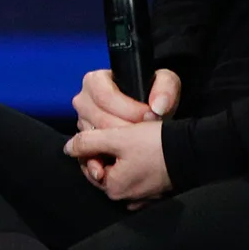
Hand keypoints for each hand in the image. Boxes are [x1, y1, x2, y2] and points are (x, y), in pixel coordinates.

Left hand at [65, 121, 172, 204]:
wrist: (194, 152)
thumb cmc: (156, 145)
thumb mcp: (117, 138)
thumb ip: (88, 142)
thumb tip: (68, 148)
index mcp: (112, 187)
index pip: (88, 166)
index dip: (89, 147)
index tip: (99, 132)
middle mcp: (125, 197)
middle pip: (104, 170)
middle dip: (105, 152)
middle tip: (116, 134)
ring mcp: (142, 196)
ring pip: (120, 172)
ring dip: (120, 158)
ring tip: (130, 140)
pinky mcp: (156, 191)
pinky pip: (137, 177)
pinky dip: (135, 166)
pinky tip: (141, 153)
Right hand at [73, 69, 179, 185]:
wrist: (150, 111)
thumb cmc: (152, 94)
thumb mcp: (164, 82)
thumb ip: (165, 88)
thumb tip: (158, 106)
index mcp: (95, 81)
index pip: (105, 97)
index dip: (129, 109)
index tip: (150, 116)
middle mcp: (83, 101)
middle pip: (100, 119)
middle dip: (126, 130)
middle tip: (147, 133)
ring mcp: (83, 123)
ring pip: (95, 139)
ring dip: (117, 147)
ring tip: (138, 149)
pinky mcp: (87, 142)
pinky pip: (89, 154)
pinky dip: (100, 162)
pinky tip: (112, 167)